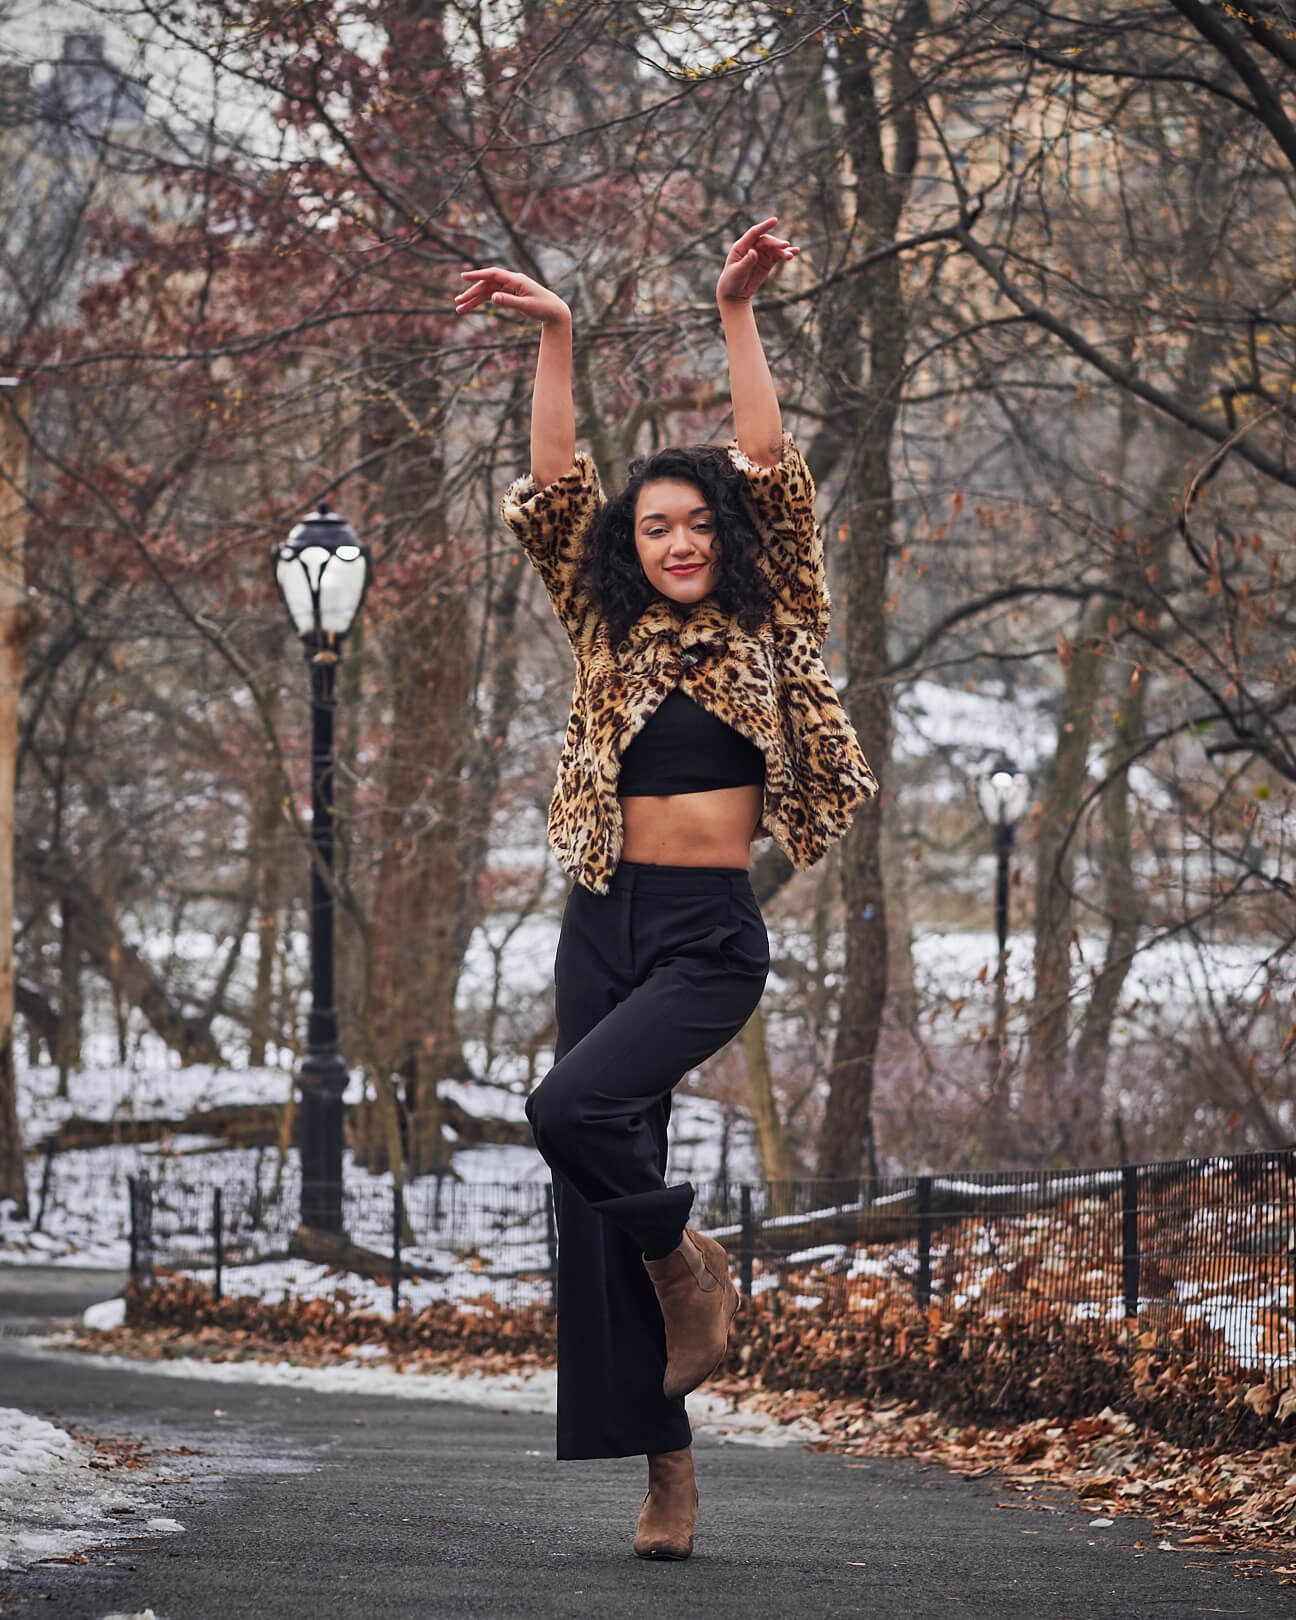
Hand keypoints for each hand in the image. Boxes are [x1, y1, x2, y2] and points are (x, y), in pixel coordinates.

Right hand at [455, 266, 570, 325]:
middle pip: (486, 285)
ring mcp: (509, 287)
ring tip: (459, 308)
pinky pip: (492, 296)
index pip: (492, 274)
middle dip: (471, 293)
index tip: (463, 276)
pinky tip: (471, 306)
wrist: (554, 311)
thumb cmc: (543, 307)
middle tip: (457, 302)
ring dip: (473, 299)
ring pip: (487, 292)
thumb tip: (492, 298)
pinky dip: (482, 302)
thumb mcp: (526, 306)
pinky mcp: (509, 294)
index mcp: (516, 279)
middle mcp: (511, 281)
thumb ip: (509, 301)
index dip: (477, 274)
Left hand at [716, 216, 797, 303]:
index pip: (754, 233)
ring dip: (783, 251)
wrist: (734, 294)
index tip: (775, 220)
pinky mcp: (767, 263)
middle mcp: (752, 247)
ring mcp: (760, 254)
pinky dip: (785, 255)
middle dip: (776, 243)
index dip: (764, 226)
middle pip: (766, 241)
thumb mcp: (737, 271)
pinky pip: (777, 256)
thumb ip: (746, 262)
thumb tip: (754, 252)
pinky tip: (794, 253)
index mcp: (741, 246)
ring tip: (791, 255)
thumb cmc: (731, 281)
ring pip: (773, 249)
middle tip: (785, 246)